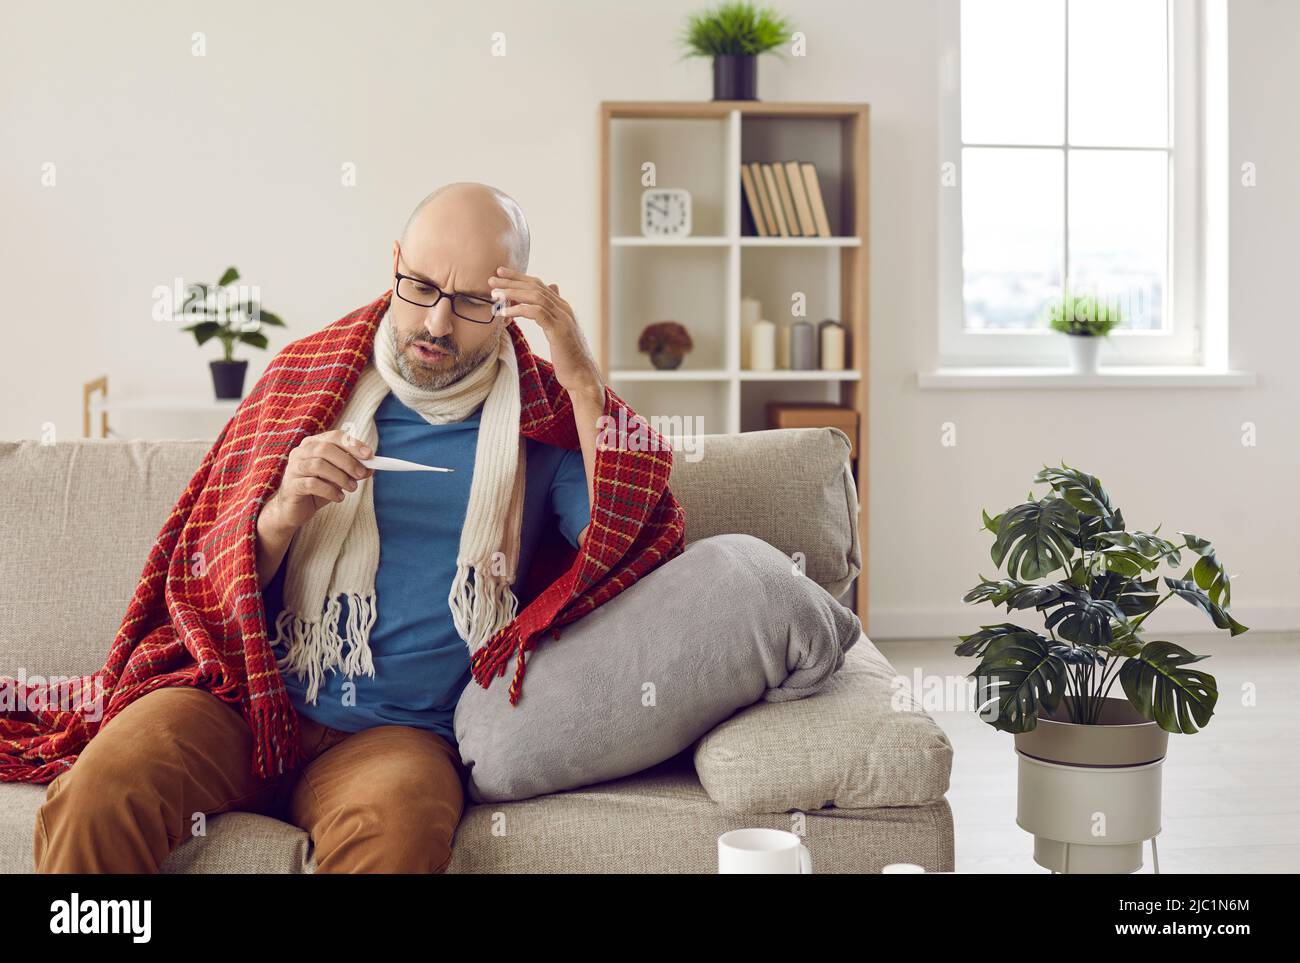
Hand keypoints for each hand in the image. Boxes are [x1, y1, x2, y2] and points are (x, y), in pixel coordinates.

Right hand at [264, 429, 374, 532]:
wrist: (294, 509)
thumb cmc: (319, 488)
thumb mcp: (339, 477)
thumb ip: (353, 470)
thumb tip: (371, 467)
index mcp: (314, 444)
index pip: (335, 437)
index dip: (353, 444)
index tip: (369, 455)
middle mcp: (301, 451)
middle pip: (325, 449)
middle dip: (348, 462)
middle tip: (361, 475)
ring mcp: (294, 467)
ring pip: (318, 465)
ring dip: (340, 477)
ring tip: (352, 488)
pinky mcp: (291, 485)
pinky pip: (311, 484)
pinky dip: (329, 490)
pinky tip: (338, 498)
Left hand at [489, 266, 602, 401]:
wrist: (581, 375)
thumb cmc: (568, 357)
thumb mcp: (558, 330)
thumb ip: (553, 310)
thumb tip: (553, 288)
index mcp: (562, 307)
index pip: (538, 284)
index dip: (518, 277)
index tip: (500, 273)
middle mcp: (563, 308)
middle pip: (534, 287)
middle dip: (511, 281)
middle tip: (491, 279)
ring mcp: (562, 318)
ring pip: (534, 296)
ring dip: (512, 293)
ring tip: (494, 295)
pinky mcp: (558, 330)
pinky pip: (536, 312)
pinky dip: (518, 309)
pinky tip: (505, 313)